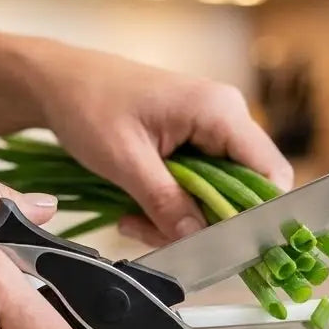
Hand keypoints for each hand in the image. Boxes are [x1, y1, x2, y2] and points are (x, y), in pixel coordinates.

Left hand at [28, 44, 293, 244]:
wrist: (59, 82)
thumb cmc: (88, 104)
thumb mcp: (125, 161)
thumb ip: (166, 202)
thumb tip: (198, 240)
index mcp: (219, 110)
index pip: (269, 172)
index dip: (255, 215)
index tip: (221, 246)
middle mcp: (225, 116)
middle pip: (244, 190)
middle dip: (205, 223)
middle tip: (158, 236)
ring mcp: (210, 129)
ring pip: (218, 194)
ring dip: (181, 219)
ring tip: (134, 222)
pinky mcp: (193, 141)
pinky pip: (198, 186)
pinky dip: (171, 206)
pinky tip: (137, 210)